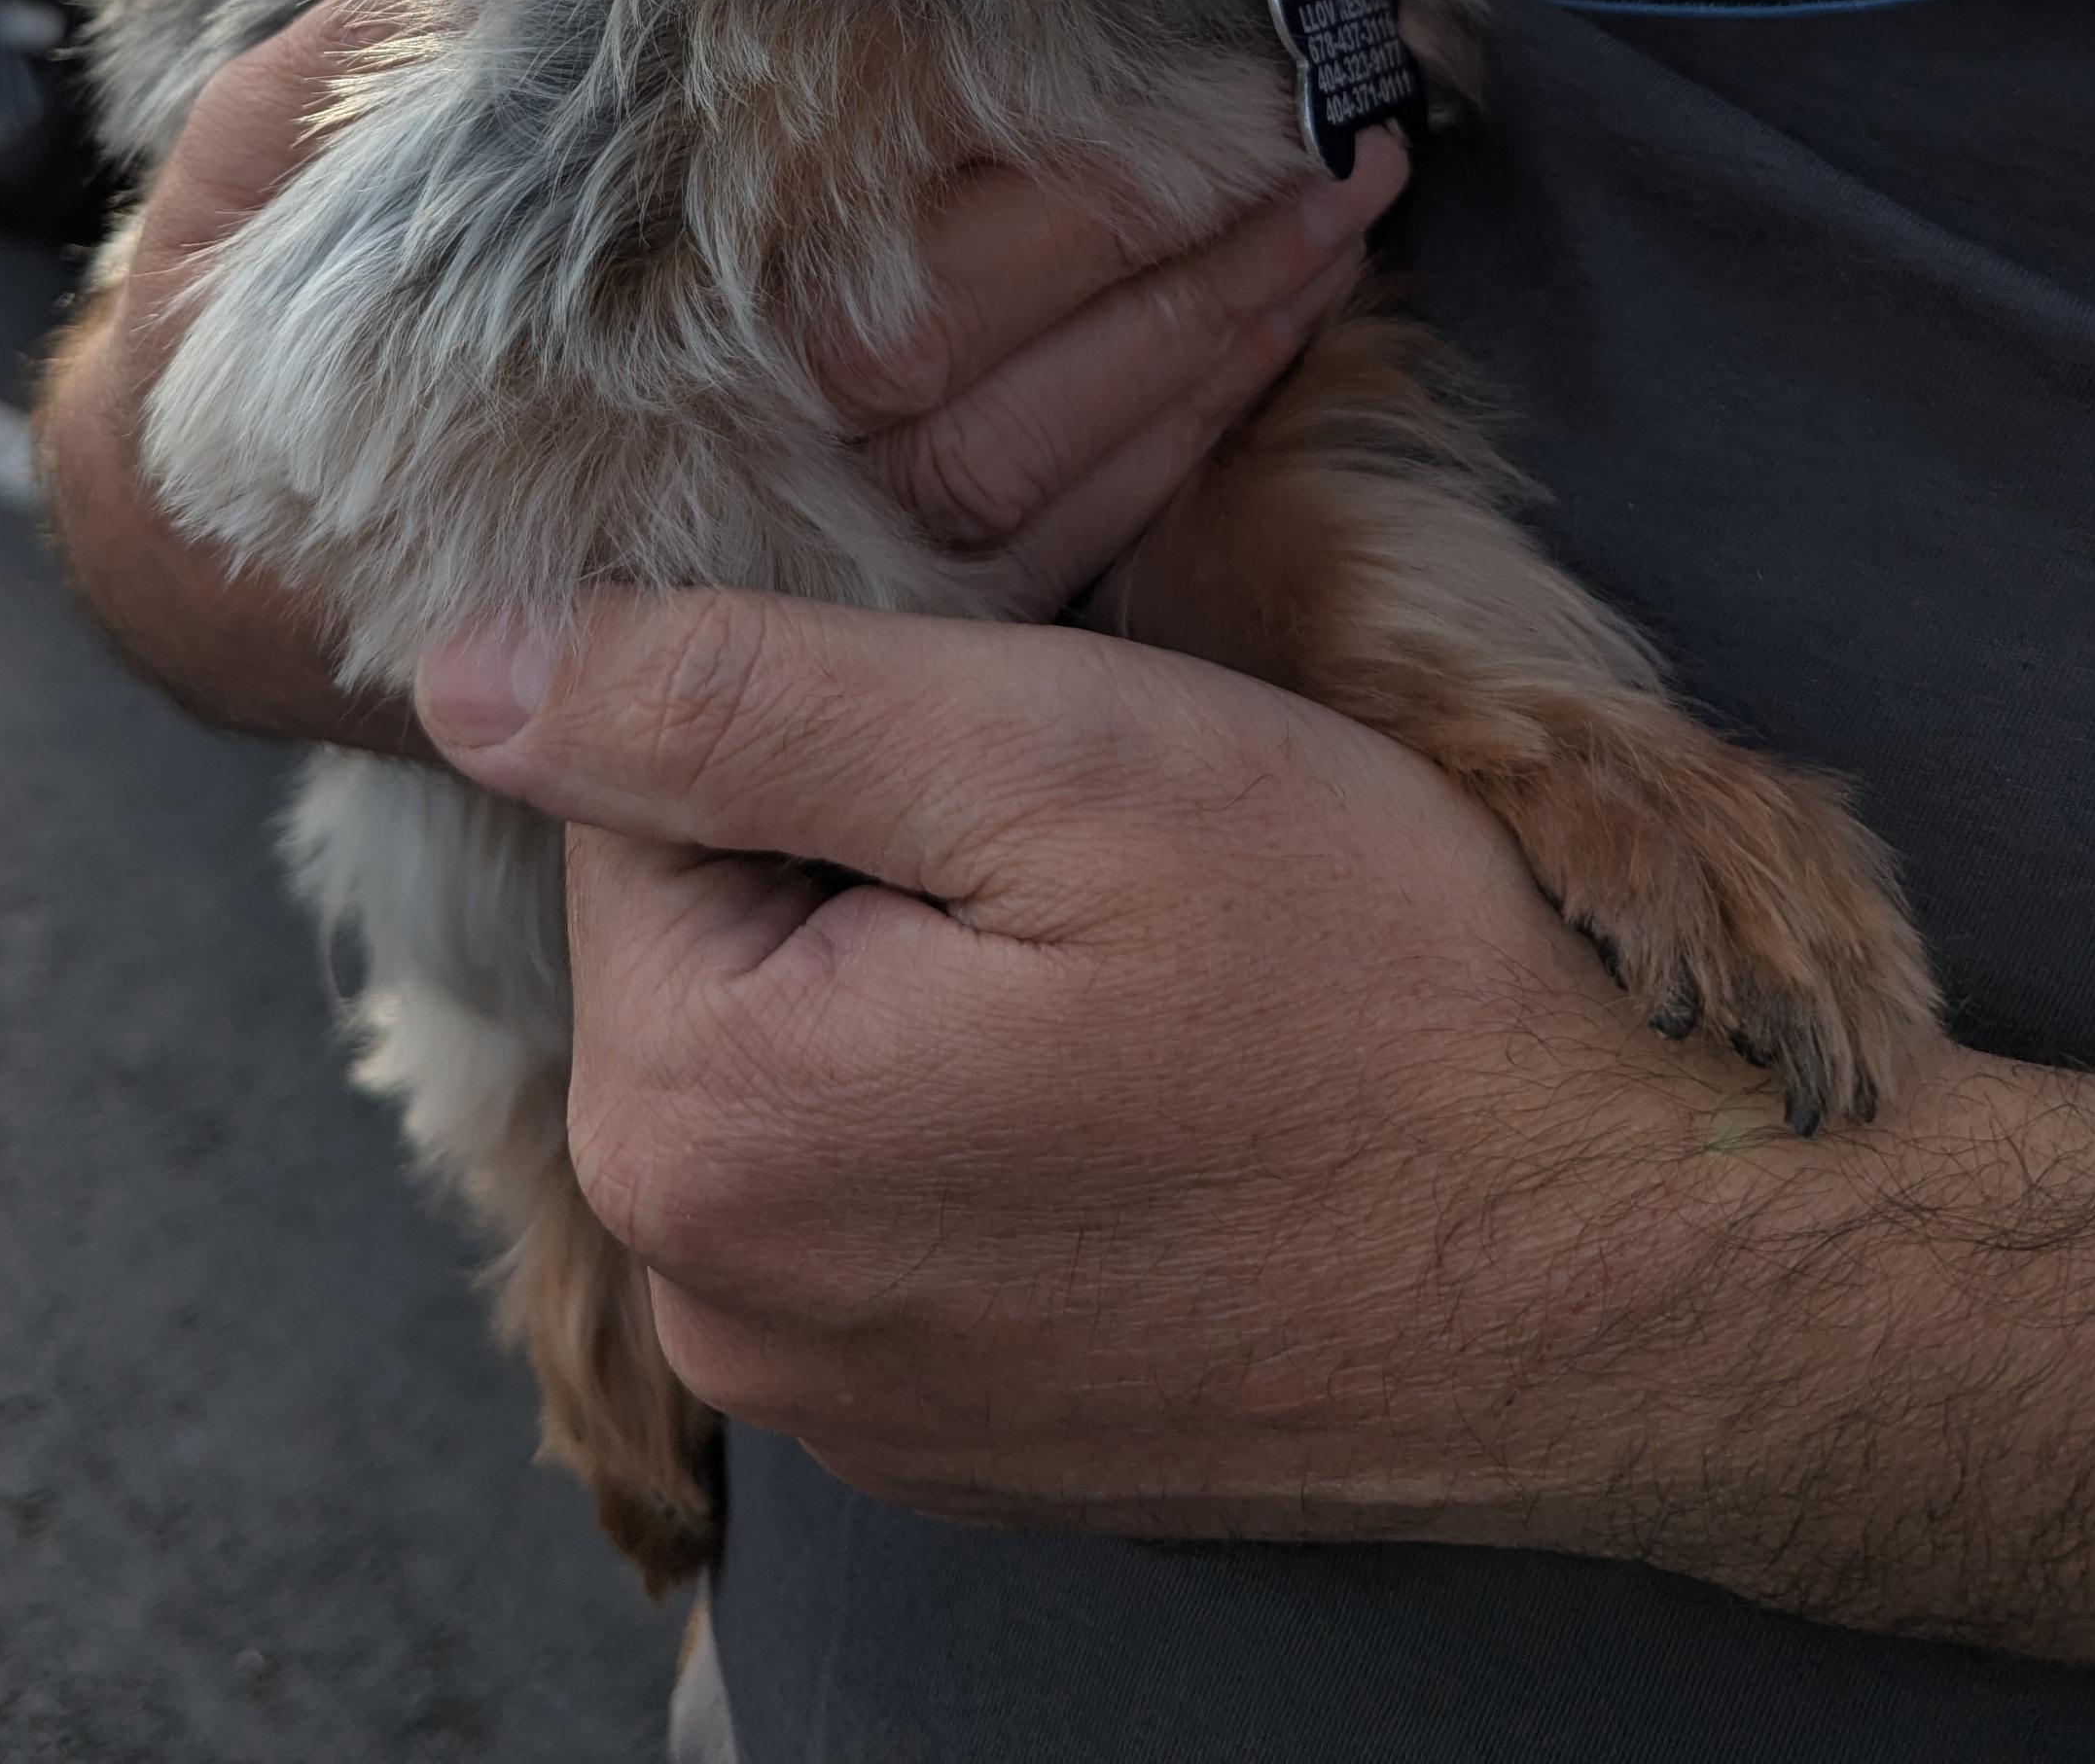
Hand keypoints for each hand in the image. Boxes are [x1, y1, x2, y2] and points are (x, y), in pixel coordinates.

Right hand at [36, 0, 1405, 735]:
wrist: (206, 576)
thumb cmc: (239, 360)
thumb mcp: (231, 184)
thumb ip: (341, 73)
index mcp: (607, 381)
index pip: (875, 287)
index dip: (1058, 194)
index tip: (1204, 76)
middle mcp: (719, 495)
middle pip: (1009, 368)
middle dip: (1187, 241)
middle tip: (1349, 108)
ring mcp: (785, 572)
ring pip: (1051, 463)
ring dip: (1213, 335)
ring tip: (1350, 193)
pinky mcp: (825, 616)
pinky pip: (1035, 551)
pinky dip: (1167, 450)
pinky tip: (1265, 340)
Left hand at [419, 587, 2094, 1694]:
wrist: (1640, 1273)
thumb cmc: (1370, 983)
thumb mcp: (1046, 759)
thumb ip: (725, 699)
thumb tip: (454, 666)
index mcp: (693, 1132)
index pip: (633, 787)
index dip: (828, 683)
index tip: (1017, 696)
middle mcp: (725, 1307)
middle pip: (717, 925)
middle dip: (877, 823)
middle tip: (1109, 812)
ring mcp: (846, 1398)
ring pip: (817, 1044)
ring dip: (947, 950)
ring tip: (1152, 940)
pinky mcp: (966, 1428)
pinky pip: (905, 1183)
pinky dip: (1002, 1091)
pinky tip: (1164, 1061)